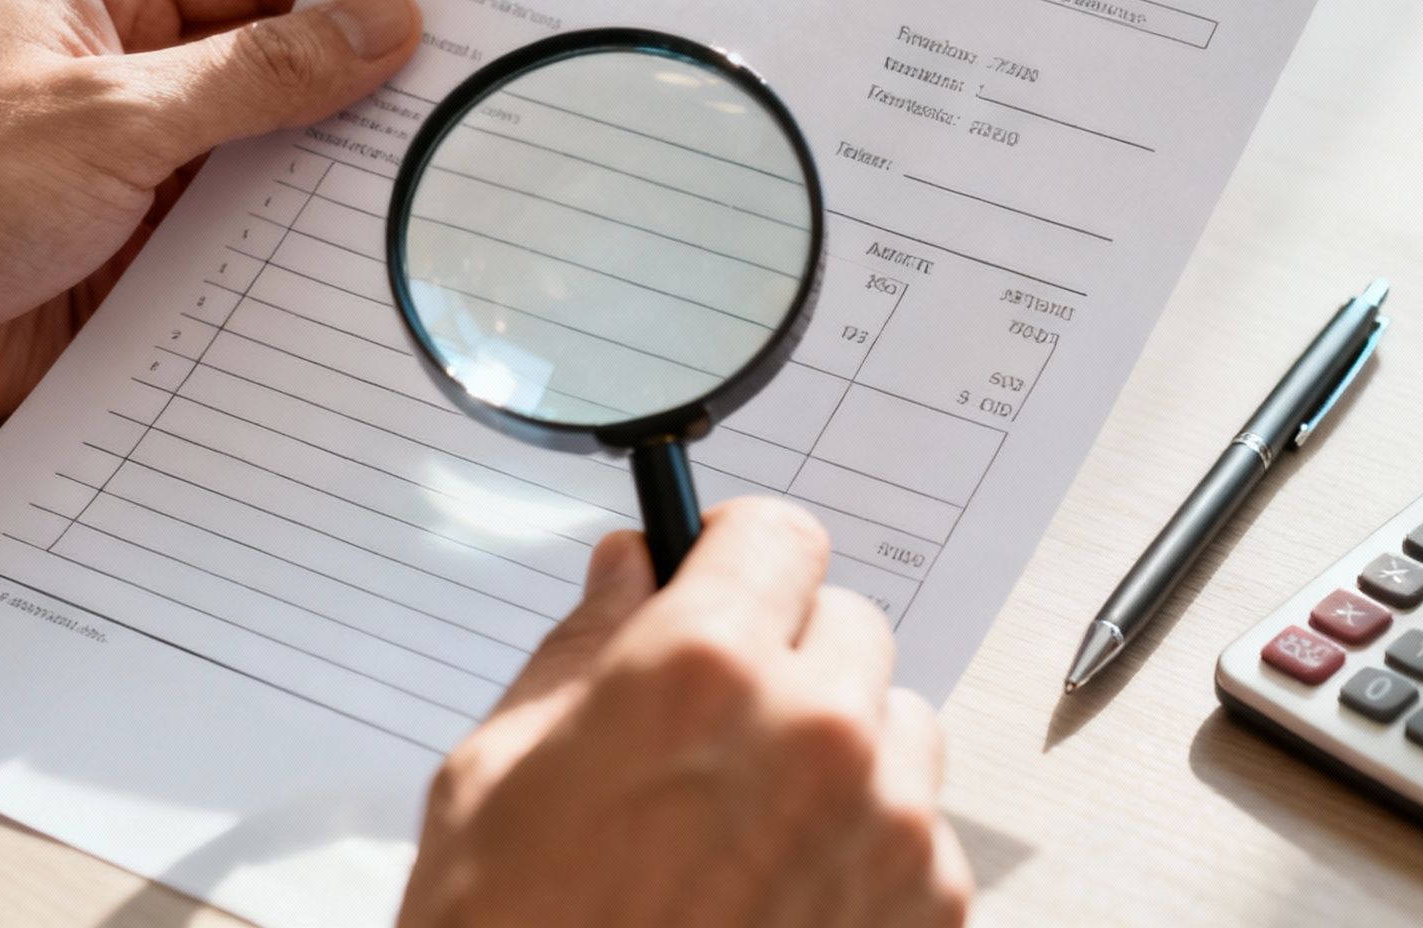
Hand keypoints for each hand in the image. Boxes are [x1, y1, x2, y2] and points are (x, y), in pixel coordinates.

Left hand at [0, 0, 419, 501]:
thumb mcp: (114, 116)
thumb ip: (259, 75)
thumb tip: (376, 27)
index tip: (445, 10)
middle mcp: (123, 74)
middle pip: (274, 60)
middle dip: (358, 86)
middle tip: (460, 106)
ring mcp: (134, 169)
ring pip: (267, 159)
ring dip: (329, 180)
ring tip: (424, 192)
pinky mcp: (138, 258)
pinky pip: (242, 245)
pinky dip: (293, 256)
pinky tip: (353, 268)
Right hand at [399, 497, 972, 927]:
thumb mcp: (497, 774)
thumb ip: (582, 646)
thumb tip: (626, 568)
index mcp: (699, 670)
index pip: (780, 532)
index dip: (738, 553)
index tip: (722, 576)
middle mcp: (813, 732)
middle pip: (847, 622)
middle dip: (784, 654)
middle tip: (714, 722)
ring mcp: (884, 827)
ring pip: (898, 720)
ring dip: (840, 743)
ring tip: (748, 818)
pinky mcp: (925, 911)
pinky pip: (923, 824)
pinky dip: (869, 839)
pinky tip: (781, 890)